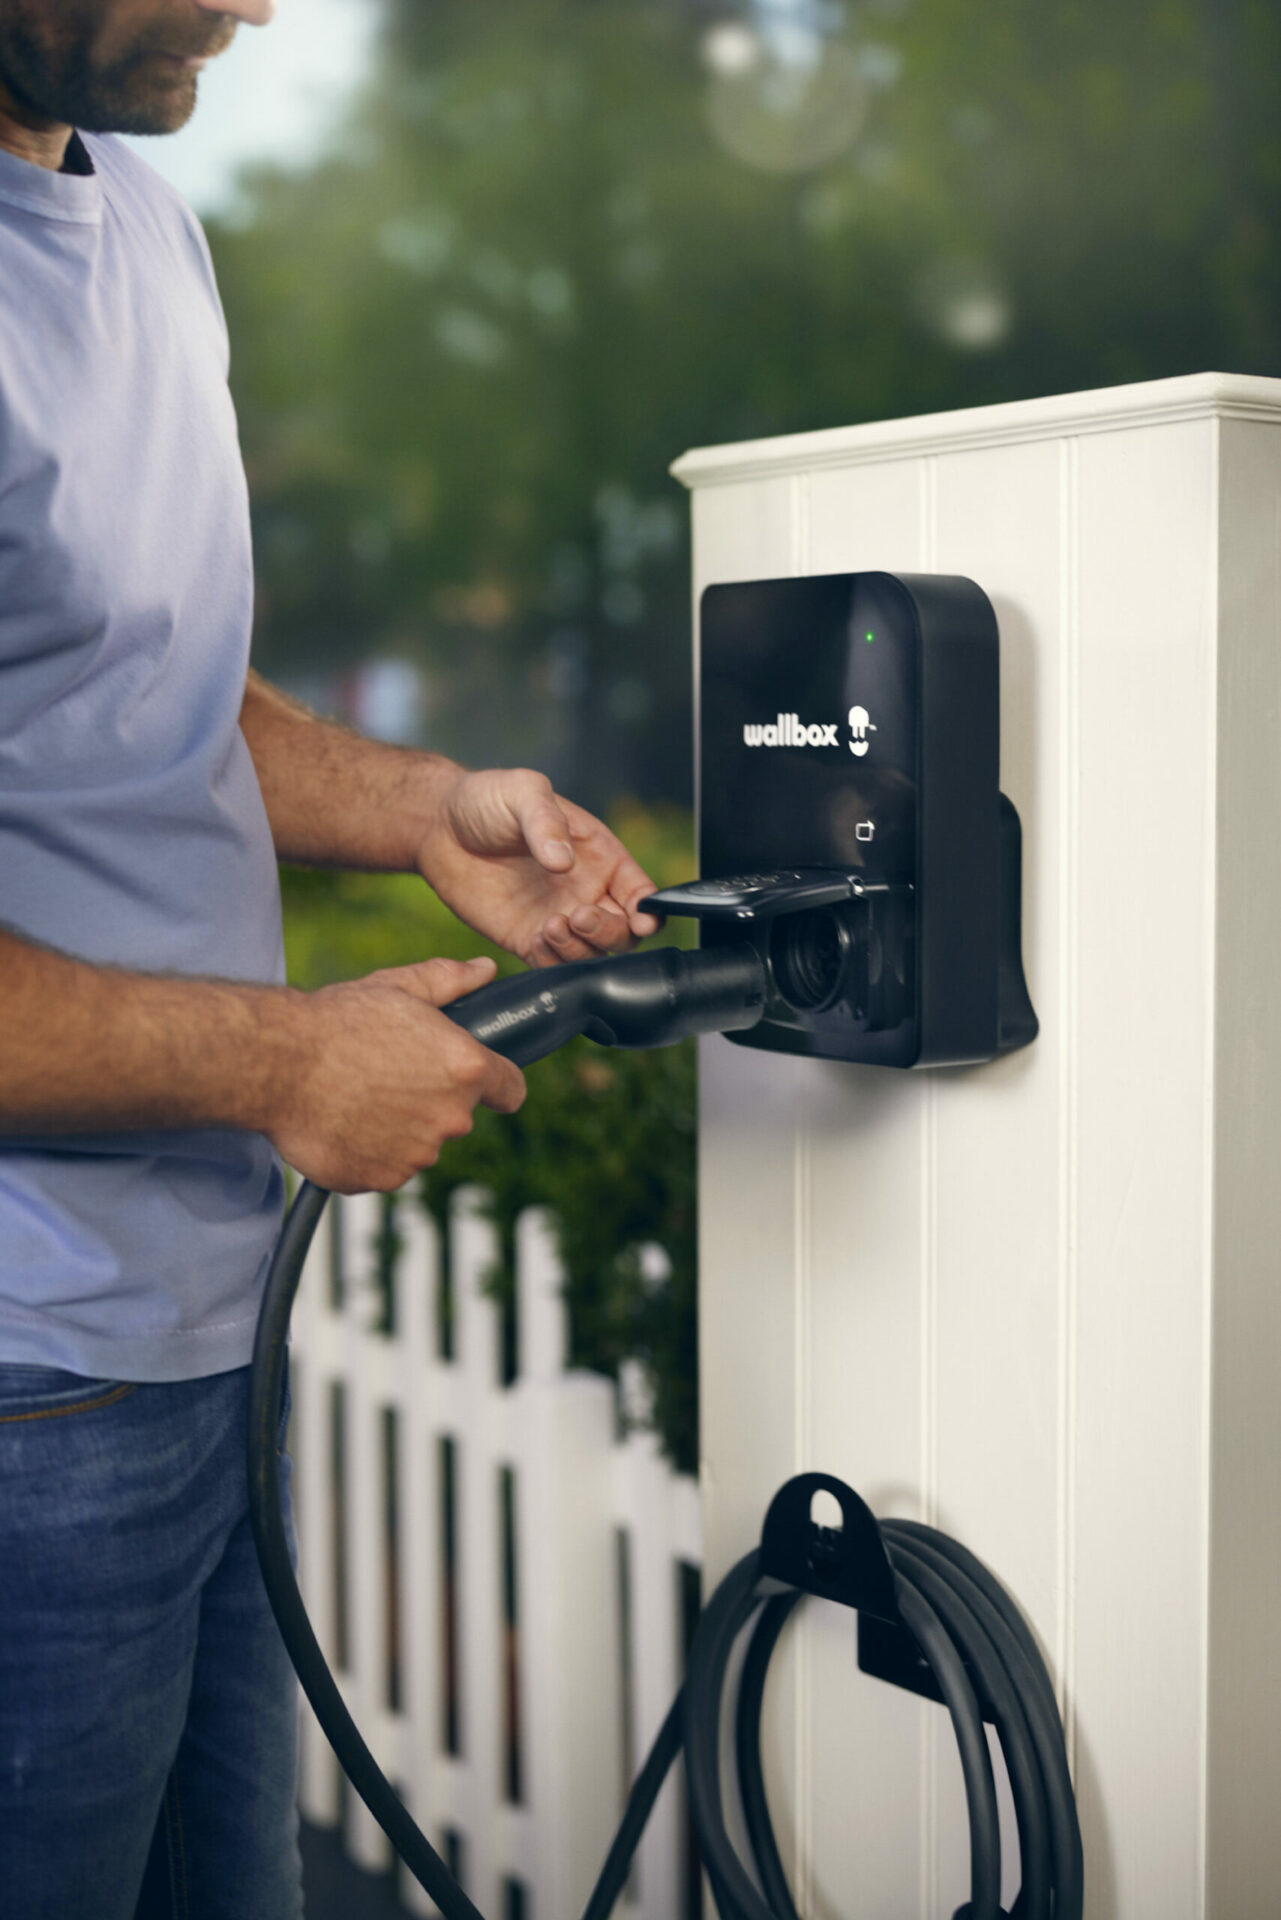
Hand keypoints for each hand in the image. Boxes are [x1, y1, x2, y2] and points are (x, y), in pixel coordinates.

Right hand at [267, 956, 524, 1193]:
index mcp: (465, 1069)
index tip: (480, 1081)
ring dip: (399, 1128)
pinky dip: (369, 1151)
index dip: (497, 1083)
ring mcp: (416, 1155)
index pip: (512, 1090)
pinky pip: (384, 1166)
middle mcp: (449, 1118)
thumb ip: (450, 981)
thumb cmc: (336, 1022)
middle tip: (388, 1074)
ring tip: (359, 1095)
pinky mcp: (380, 1179)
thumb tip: (484, 971)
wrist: (275, 1063)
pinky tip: (343, 1120)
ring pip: (419, 1144)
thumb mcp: (398, 987)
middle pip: (457, 1116)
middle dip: (432, 1099)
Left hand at [416, 767, 661, 965]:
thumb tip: (564, 862)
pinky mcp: (527, 939)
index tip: (640, 919)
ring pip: (592, 955)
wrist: (438, 826)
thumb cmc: (488, 800)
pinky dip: (553, 962)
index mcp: (601, 856)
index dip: (649, 912)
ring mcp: (557, 918)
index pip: (641, 893)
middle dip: (611, 932)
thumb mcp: (522, 792)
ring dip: (580, 949)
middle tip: (578, 916)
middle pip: (624, 933)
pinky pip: (553, 966)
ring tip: (550, 925)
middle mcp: (586, 892)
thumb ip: (546, 821)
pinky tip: (536, 938)